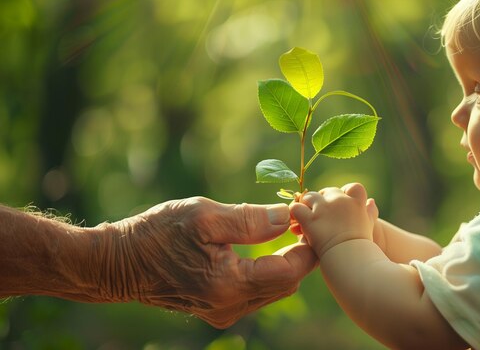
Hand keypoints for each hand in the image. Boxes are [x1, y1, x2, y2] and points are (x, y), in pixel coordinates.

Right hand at [98, 197, 317, 327]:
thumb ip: (250, 219)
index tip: (310, 220)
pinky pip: (257, 293)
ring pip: (274, 290)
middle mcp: (230, 307)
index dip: (307, 245)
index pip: (290, 271)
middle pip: (287, 284)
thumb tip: (287, 216)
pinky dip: (268, 272)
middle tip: (303, 223)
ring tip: (289, 231)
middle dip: (301, 254)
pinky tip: (267, 248)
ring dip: (286, 263)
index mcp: (230, 285)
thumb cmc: (156, 233)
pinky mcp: (218, 310)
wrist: (118, 263)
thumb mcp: (203, 216)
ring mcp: (224, 312)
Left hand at [290, 183, 378, 256]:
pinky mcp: (311, 219)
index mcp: (357, 202)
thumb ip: (370, 213)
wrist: (351, 261)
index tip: (340, 207)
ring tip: (307, 221)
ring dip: (307, 207)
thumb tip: (370, 201)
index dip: (344, 194)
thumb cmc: (362, 248)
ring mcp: (325, 208)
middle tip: (319, 217)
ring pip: (310, 197)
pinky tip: (297, 226)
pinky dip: (295, 215)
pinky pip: (296, 208)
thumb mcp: (369, 226)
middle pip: (328, 192)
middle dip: (322, 202)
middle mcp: (340, 200)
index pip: (353, 187)